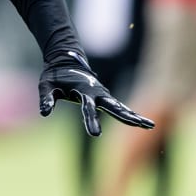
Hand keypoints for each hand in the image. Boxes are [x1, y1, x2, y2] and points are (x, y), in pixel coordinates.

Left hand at [39, 49, 154, 135]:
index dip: (91, 120)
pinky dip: (130, 114)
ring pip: (120, 107)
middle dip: (125, 117)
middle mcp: (96, 93)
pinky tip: (143, 123)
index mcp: (82, 91)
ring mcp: (102, 95)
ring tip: (150, 125)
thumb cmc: (54, 75)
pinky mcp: (104, 97)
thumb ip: (46, 98)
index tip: (95, 134)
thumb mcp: (46, 85)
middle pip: (113, 107)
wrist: (64, 60)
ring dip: (134, 116)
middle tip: (139, 125)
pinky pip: (119, 107)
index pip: (87, 108)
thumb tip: (44, 112)